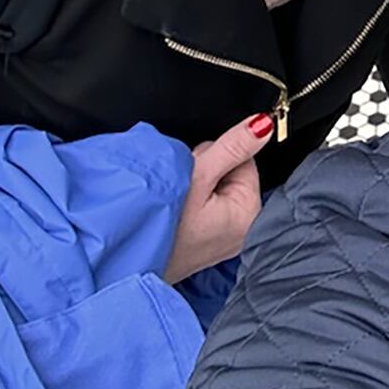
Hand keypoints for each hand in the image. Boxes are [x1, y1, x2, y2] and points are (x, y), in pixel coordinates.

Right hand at [163, 114, 274, 285]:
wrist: (124, 264)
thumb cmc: (161, 226)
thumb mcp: (199, 176)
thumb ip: (233, 146)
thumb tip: (264, 124)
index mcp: (249, 214)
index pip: (246, 160)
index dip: (219, 155)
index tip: (197, 168)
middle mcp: (242, 229)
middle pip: (231, 174)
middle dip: (207, 171)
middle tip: (182, 187)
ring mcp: (223, 238)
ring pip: (215, 189)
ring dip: (195, 186)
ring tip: (176, 201)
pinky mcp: (206, 242)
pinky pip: (205, 208)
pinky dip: (190, 202)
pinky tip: (176, 212)